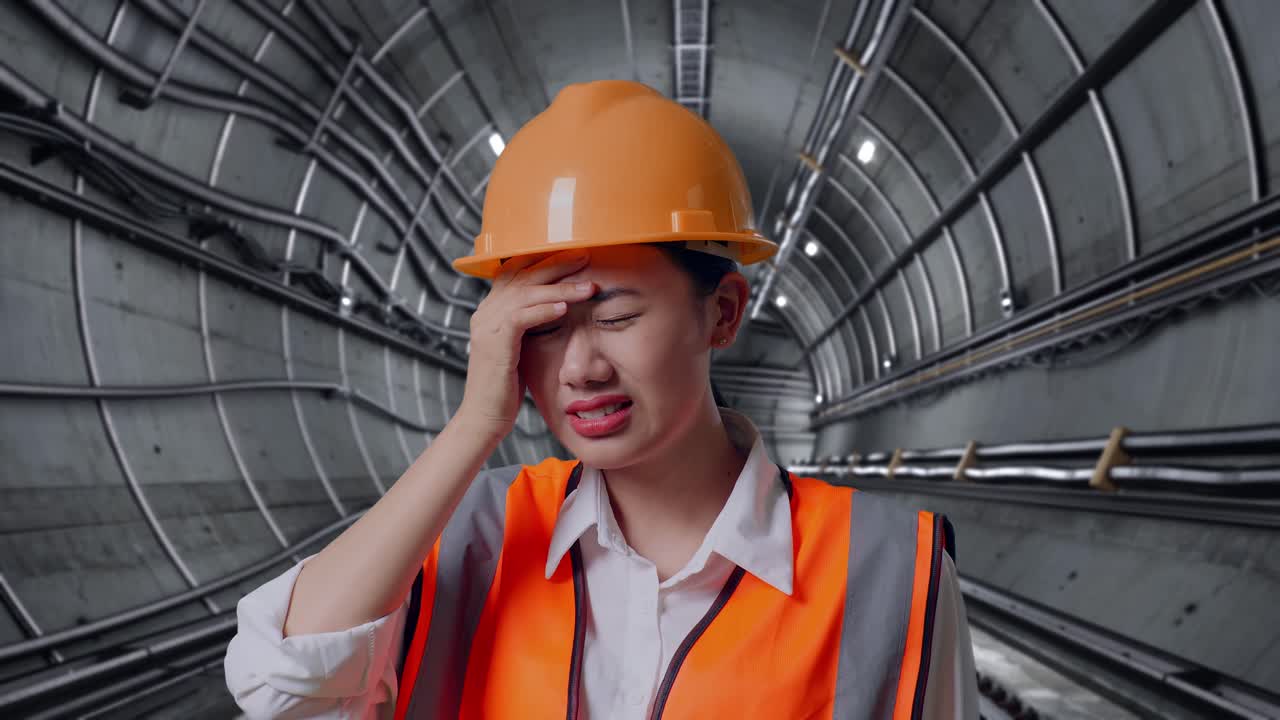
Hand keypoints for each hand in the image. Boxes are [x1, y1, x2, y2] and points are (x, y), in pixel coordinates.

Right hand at [457, 249, 594, 435]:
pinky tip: (565, 307)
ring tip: (589, 287)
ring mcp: (487, 326)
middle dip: (556, 264)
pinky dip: (544, 310)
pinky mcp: (494, 343)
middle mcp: (485, 312)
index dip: (542, 259)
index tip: (574, 255)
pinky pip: (521, 317)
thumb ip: (531, 325)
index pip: (515, 271)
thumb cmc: (507, 387)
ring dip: (561, 288)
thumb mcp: (520, 348)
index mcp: (490, 310)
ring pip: (526, 294)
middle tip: (586, 257)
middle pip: (523, 275)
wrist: (484, 417)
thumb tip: (557, 309)